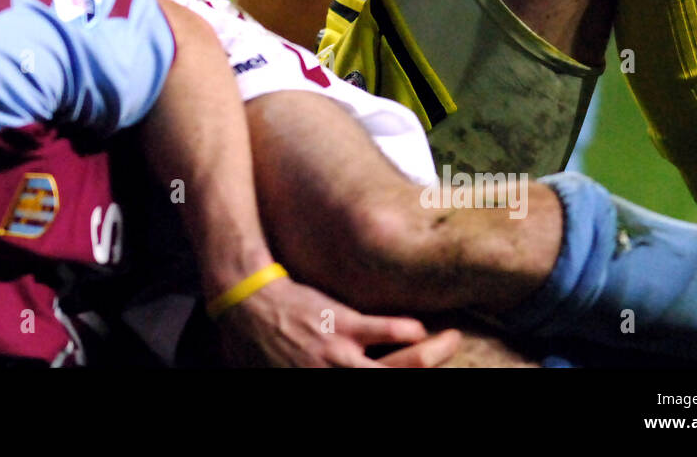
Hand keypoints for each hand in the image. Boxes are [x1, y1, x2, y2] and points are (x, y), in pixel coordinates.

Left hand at [215, 276, 460, 367]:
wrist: (245, 301)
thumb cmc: (253, 341)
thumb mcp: (272, 373)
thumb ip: (299, 374)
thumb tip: (307, 366)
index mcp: (320, 389)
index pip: (370, 395)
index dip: (401, 382)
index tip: (418, 375)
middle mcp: (336, 380)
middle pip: (399, 382)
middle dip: (431, 369)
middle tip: (449, 354)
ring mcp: (342, 355)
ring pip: (404, 365)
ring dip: (434, 353)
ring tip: (451, 339)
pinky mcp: (343, 322)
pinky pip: (388, 329)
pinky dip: (407, 329)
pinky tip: (419, 327)